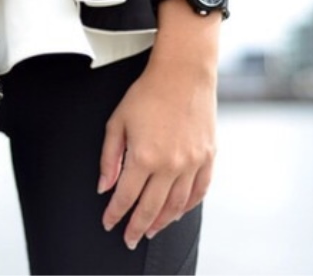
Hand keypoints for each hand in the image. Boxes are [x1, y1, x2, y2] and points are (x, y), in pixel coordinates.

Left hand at [97, 59, 216, 249]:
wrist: (183, 74)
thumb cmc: (146, 94)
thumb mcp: (117, 122)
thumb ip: (108, 158)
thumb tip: (104, 187)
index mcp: (143, 157)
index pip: (126, 197)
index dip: (115, 214)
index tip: (109, 224)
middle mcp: (170, 165)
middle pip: (151, 208)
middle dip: (137, 227)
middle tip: (129, 239)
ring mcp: (193, 163)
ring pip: (177, 205)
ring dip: (162, 221)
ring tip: (151, 230)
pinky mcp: (209, 157)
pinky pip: (199, 191)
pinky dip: (187, 206)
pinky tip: (177, 212)